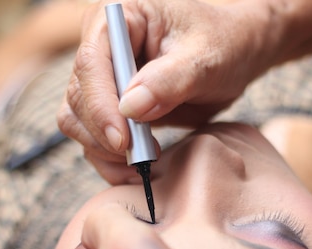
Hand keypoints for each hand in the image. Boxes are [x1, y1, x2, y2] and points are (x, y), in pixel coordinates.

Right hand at [57, 0, 276, 183]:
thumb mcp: (206, 58)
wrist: (234, 55)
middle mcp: (102, 44)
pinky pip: (92, 136)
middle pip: (79, 96)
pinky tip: (134, 168)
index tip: (123, 140)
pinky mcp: (109, 104)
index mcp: (120, 17)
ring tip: (141, 162)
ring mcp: (102, 76)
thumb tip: (130, 108)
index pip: (92, 63)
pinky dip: (107, 158)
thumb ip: (170, 80)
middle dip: (104, 133)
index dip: (101, 106)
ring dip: (102, 149)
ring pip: (77, 120)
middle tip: (142, 156)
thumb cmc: (223, 43)